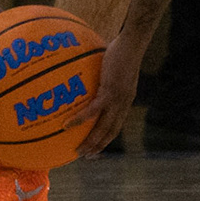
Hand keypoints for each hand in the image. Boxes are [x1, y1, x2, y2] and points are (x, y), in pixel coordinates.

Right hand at [70, 34, 142, 157]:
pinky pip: (91, 110)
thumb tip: (94, 70)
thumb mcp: (116, 66)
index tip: (97, 148)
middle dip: (98, 146)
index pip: (117, 125)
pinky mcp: (108, 92)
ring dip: (90, 141)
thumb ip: (107, 73)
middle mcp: (122, 104)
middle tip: (86, 156)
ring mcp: (116, 100)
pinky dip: (79, 120)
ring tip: (78, 150)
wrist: (133, 44)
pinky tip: (67, 125)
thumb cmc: (124, 49)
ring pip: (102, 128)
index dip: (107, 138)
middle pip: (110, 132)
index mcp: (125, 101)